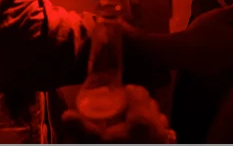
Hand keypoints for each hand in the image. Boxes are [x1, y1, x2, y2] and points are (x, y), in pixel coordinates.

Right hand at [61, 85, 175, 142]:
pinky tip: (145, 140)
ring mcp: (166, 138)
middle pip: (150, 103)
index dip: (126, 91)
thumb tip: (66, 115)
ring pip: (159, 119)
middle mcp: (159, 124)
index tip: (115, 97)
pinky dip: (157, 134)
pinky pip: (166, 135)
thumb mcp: (96, 143)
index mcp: (142, 118)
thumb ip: (82, 128)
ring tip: (131, 126)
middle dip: (136, 104)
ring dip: (147, 118)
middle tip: (120, 112)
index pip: (138, 91)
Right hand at [173, 4, 232, 74]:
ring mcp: (228, 63)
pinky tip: (210, 48)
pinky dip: (220, 54)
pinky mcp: (217, 70)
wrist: (186, 51)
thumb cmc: (204, 29)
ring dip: (229, 45)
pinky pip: (222, 59)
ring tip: (218, 37)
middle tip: (230, 27)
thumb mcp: (218, 15)